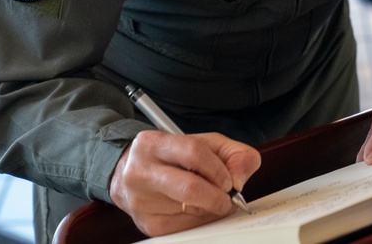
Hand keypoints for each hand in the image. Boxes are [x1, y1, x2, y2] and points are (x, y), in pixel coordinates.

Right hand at [109, 130, 260, 236]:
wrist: (132, 172)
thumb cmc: (172, 156)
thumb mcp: (205, 143)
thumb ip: (234, 154)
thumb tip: (239, 179)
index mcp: (153, 143)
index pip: (193, 153)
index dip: (218, 169)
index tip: (228, 180)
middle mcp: (141, 171)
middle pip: (190, 188)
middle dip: (218, 196)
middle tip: (226, 198)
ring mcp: (140, 199)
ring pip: (190, 210)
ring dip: (210, 208)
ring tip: (209, 198)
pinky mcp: (146, 223)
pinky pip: (184, 227)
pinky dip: (199, 220)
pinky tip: (196, 208)